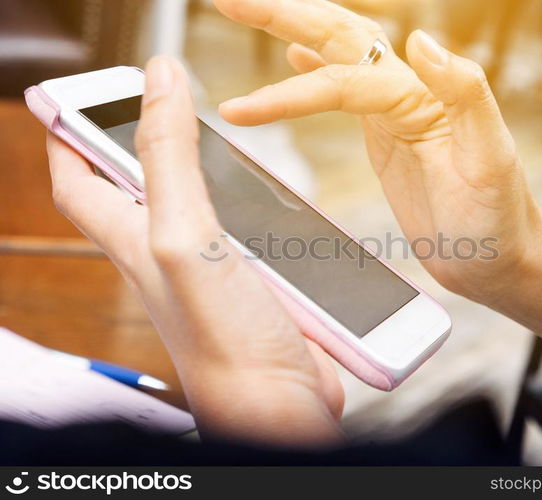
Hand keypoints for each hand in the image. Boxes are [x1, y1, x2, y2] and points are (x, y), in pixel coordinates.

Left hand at [47, 57, 343, 446]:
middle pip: (134, 192)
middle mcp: (165, 256)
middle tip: (149, 108)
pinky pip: (242, 236)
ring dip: (198, 173)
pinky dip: (250, 211)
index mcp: (134, 242)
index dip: (66, 141)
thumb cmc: (223, 341)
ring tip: (209, 142)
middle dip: (134, 146)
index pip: (79, 184)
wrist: (279, 409)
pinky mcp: (251, 285)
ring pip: (192, 211)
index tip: (68, 104)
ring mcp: (208, 272)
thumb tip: (159, 80)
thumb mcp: (184, 235)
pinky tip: (270, 205)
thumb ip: (169, 159)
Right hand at [216, 0, 541, 301]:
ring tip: (248, 10)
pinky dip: (315, 69)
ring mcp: (395, 113)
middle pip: (340, 37)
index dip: (290, 92)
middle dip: (284, 14)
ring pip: (339, 56)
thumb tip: (421, 40)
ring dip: (293, 29)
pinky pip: (345, 89)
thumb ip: (465, 93)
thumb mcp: (491, 159)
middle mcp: (409, 94)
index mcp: (427, 97)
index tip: (242, 109)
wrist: (499, 260)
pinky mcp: (386, 136)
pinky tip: (294, 56)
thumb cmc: (498, 221)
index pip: (346, 80)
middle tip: (228, 0)